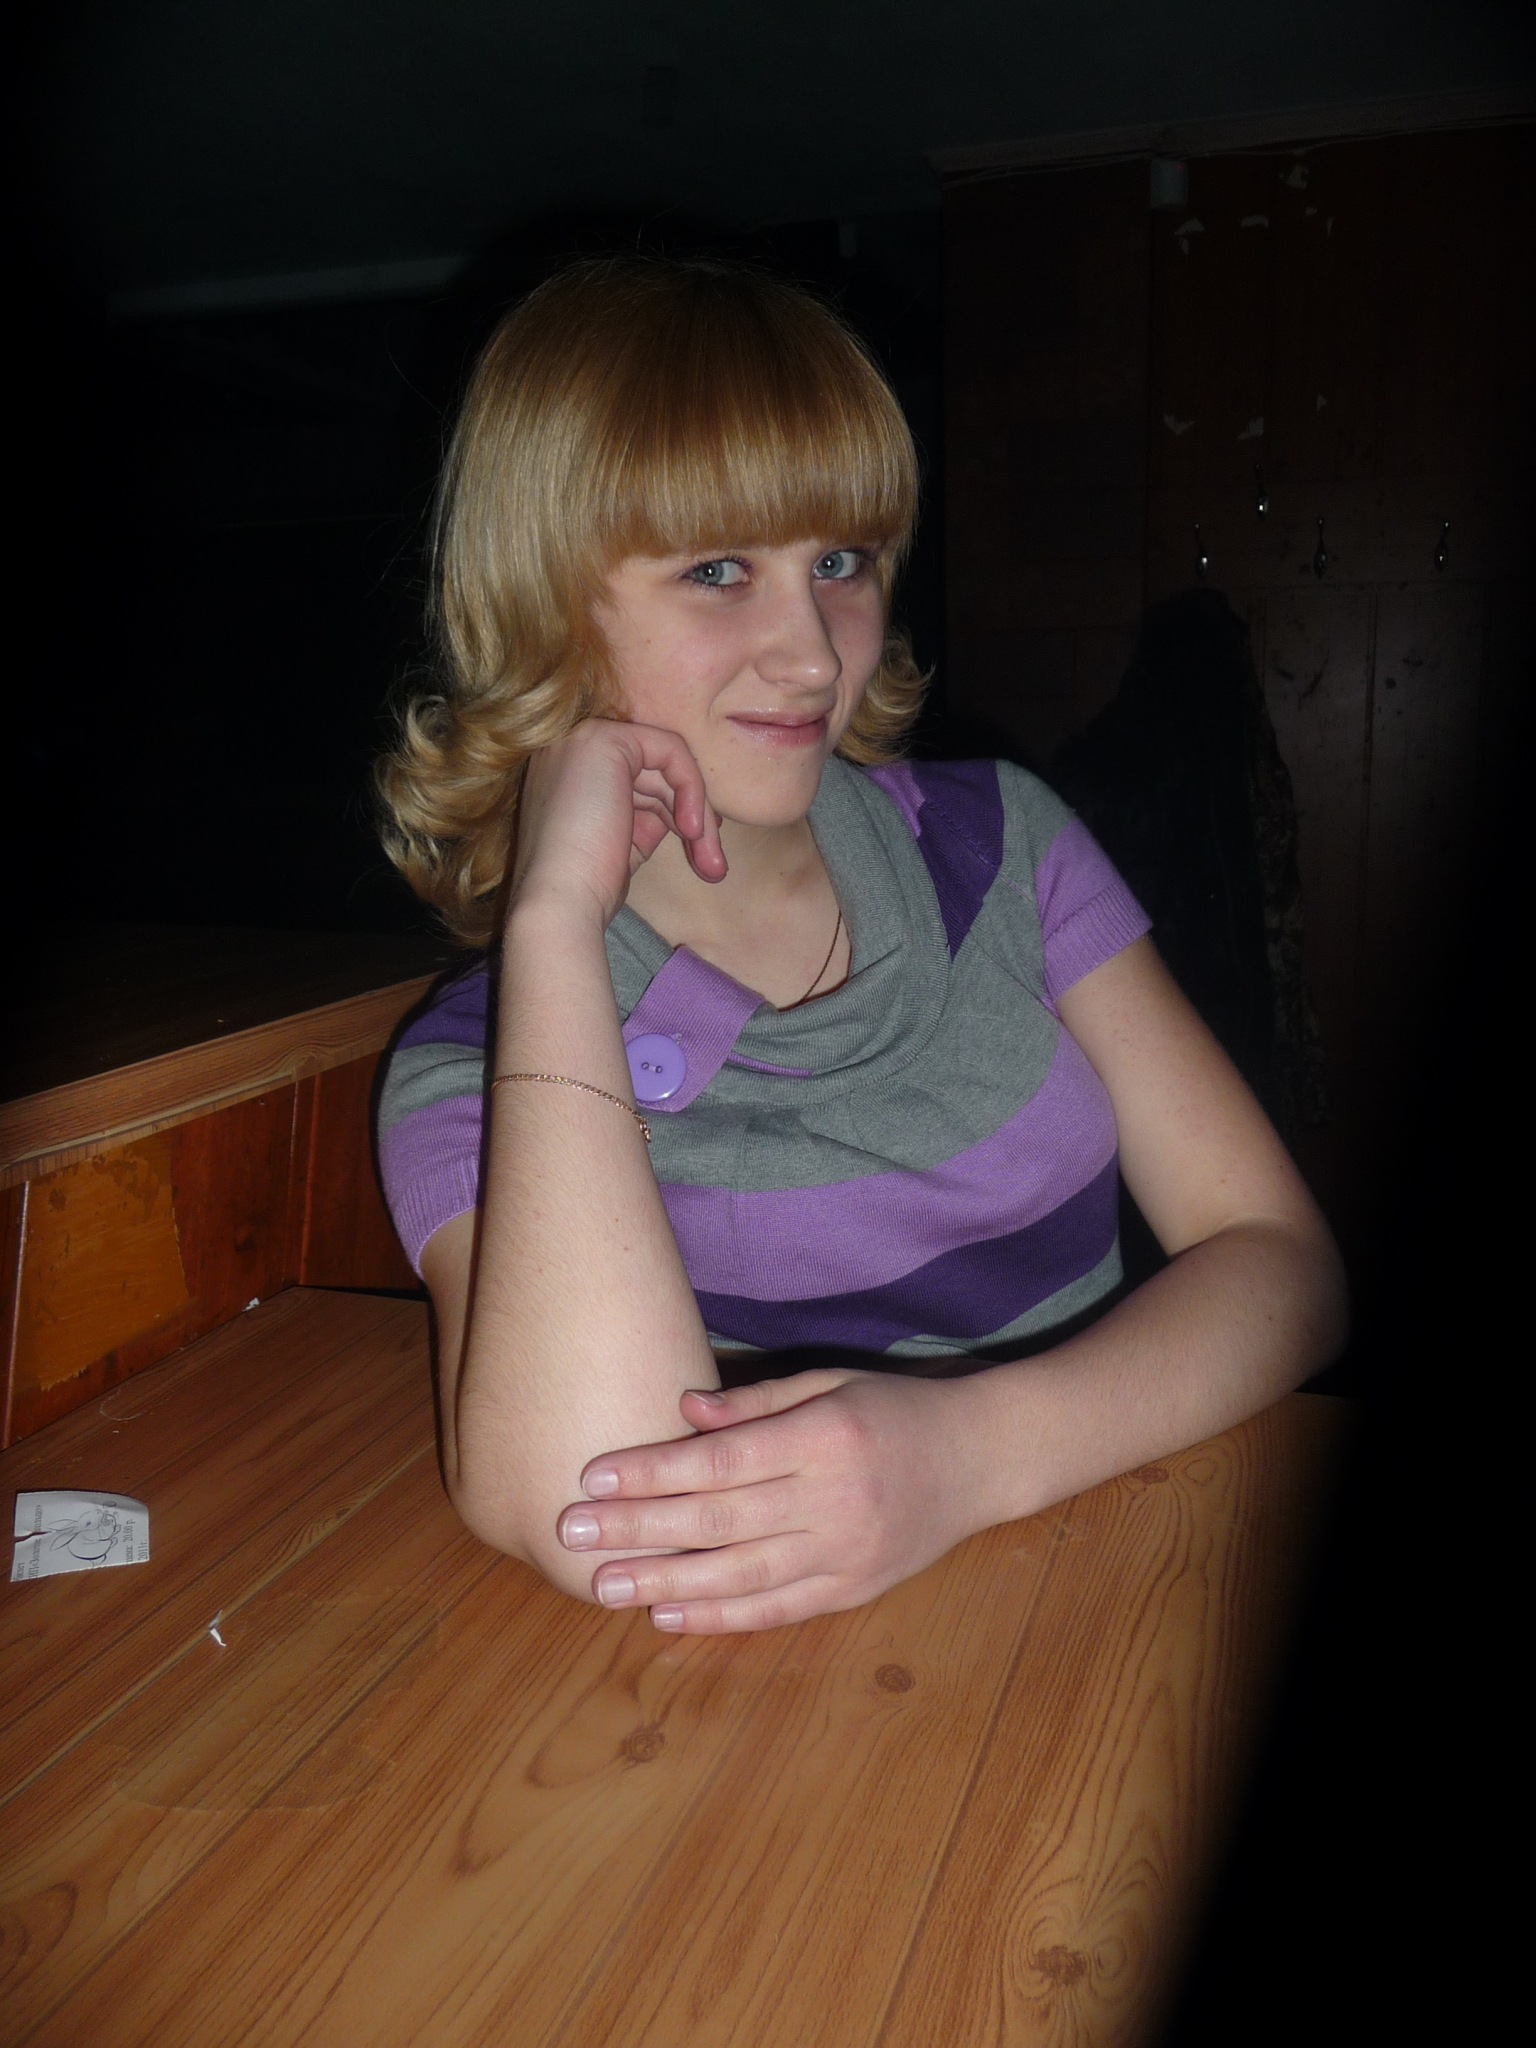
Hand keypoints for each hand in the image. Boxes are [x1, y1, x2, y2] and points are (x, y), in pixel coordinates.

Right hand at [511, 716, 726, 927]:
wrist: (560, 903)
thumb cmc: (587, 887)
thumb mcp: (623, 844)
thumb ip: (646, 818)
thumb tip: (689, 815)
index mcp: (567, 774)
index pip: (636, 781)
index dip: (674, 811)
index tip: (701, 852)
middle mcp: (569, 749)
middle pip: (654, 773)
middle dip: (693, 817)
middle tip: (715, 867)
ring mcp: (582, 739)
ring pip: (667, 764)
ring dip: (699, 813)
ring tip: (712, 864)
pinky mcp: (603, 739)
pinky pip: (669, 749)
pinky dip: (691, 787)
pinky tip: (691, 828)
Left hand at [553, 1369, 983, 1631]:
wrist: (980, 1460)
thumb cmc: (893, 1411)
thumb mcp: (830, 1384)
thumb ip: (756, 1403)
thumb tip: (681, 1411)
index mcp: (825, 1437)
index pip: (723, 1461)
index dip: (655, 1472)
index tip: (593, 1476)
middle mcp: (835, 1499)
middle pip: (719, 1521)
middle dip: (639, 1529)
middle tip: (572, 1532)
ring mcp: (847, 1552)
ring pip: (741, 1575)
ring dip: (665, 1581)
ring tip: (603, 1583)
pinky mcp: (855, 1590)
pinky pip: (778, 1609)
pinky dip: (720, 1616)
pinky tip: (667, 1613)